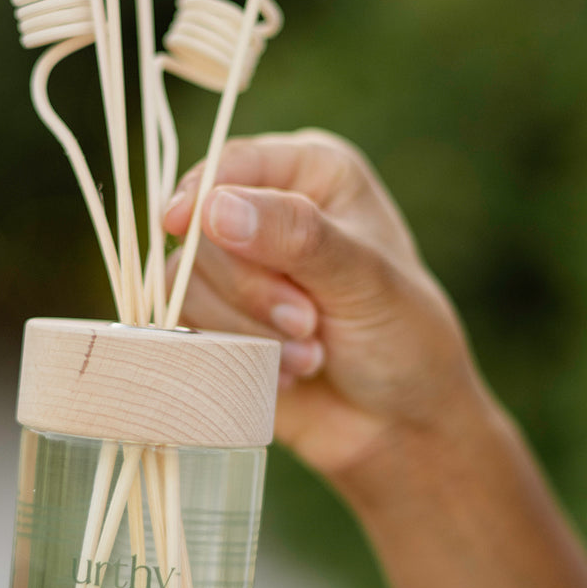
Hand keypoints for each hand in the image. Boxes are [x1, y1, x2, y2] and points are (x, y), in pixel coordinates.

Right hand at [162, 129, 484, 483]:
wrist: (401, 423)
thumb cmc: (404, 338)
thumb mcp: (365, 280)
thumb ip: (297, 238)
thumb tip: (214, 209)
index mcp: (312, 173)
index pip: (234, 164)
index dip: (201, 193)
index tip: (182, 225)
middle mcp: (267, 211)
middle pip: (202, 231)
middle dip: (251, 289)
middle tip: (308, 324)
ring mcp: (237, 271)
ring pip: (185, 284)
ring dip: (245, 330)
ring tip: (309, 356)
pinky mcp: (217, 324)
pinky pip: (184, 328)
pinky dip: (231, 356)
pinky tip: (284, 373)